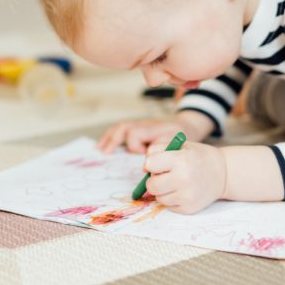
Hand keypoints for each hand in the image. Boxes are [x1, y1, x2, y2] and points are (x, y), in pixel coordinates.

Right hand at [96, 111, 212, 153]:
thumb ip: (161, 149)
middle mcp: (143, 124)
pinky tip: (104, 146)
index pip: (135, 134)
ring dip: (108, 138)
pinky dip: (111, 136)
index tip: (143, 157)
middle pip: (123, 128)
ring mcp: (139, 125)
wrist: (185, 125)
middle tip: (104, 153)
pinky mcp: (138, 127)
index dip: (135, 146)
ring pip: (120, 127)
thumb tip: (146, 160)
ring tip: (99, 149)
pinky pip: (121, 130)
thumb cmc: (180, 136)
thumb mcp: (174, 142)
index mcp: (152, 127)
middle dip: (113, 140)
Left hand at [143, 141, 226, 213]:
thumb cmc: (197, 157)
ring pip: (158, 198)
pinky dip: (171, 199)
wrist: (223, 173)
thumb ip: (157, 150)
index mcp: (180, 160)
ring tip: (175, 182)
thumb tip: (144, 169)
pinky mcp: (188, 209)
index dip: (152, 163)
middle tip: (164, 175)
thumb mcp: (179, 145)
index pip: (150, 164)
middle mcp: (183, 179)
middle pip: (151, 185)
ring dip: (162, 191)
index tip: (158, 163)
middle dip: (154, 180)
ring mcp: (186, 196)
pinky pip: (168, 206)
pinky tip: (182, 191)